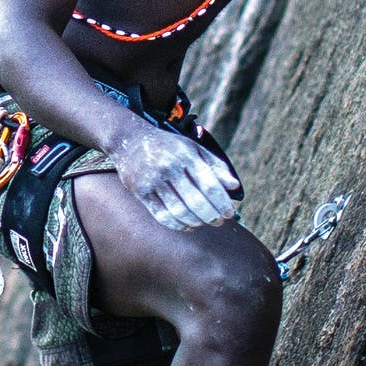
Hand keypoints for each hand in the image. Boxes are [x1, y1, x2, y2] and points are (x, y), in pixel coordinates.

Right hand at [118, 120, 242, 232]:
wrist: (130, 139)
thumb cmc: (169, 146)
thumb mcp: (194, 148)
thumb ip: (216, 166)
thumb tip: (234, 186)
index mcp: (186, 155)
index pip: (209, 184)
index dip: (222, 202)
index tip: (229, 213)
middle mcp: (169, 167)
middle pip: (195, 201)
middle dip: (211, 216)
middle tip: (218, 222)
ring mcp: (153, 180)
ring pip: (179, 211)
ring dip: (196, 222)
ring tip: (204, 223)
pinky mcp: (140, 192)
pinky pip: (162, 215)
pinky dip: (177, 225)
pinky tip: (187, 226)